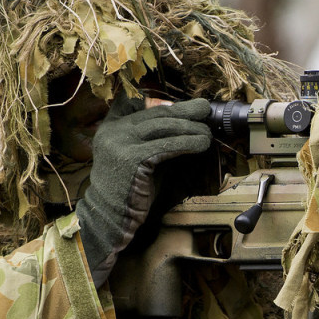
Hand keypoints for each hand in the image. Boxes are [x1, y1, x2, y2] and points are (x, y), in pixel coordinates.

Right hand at [75, 97, 211, 284]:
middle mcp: (112, 131)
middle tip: (204, 108)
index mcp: (111, 126)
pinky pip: (165, 146)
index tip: (184, 104)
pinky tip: (200, 145)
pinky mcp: (131, 158)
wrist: (111, 216)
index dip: (163, 102)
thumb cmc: (131, 187)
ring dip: (190, 128)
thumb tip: (185, 123)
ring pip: (163, 127)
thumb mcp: (138, 155)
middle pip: (155, 113)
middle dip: (184, 111)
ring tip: (207, 131)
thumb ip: (152, 138)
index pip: (138, 104)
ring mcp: (120, 143)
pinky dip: (186, 144)